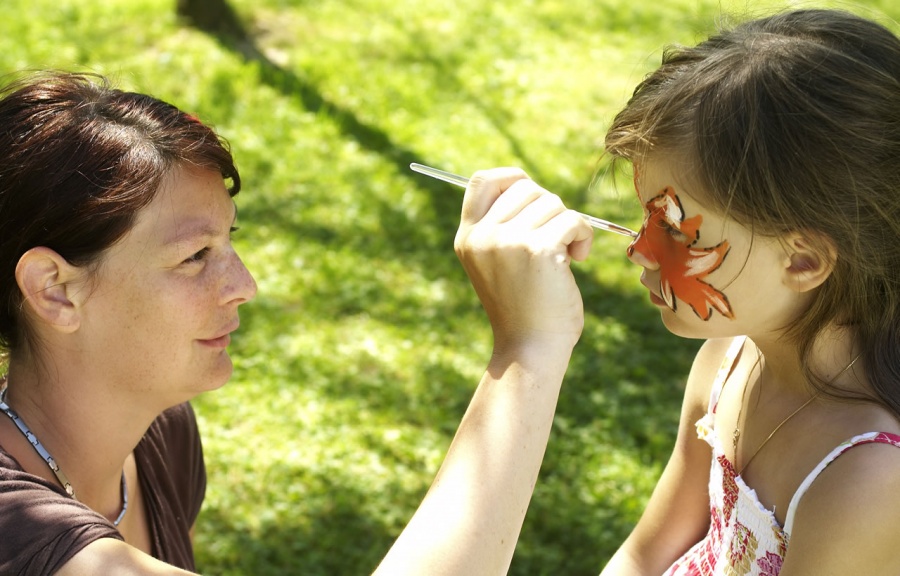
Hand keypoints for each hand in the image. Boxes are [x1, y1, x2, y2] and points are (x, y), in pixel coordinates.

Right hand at [454, 167, 592, 351]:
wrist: (530, 349)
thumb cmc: (523, 308)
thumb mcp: (497, 263)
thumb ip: (503, 227)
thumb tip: (531, 187)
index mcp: (468, 237)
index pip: (482, 180)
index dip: (511, 178)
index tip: (533, 199)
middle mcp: (482, 236)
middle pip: (526, 187)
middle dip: (550, 208)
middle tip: (555, 239)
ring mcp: (508, 241)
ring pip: (553, 203)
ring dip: (569, 225)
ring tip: (567, 255)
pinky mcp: (538, 249)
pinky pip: (573, 220)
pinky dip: (583, 237)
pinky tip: (579, 259)